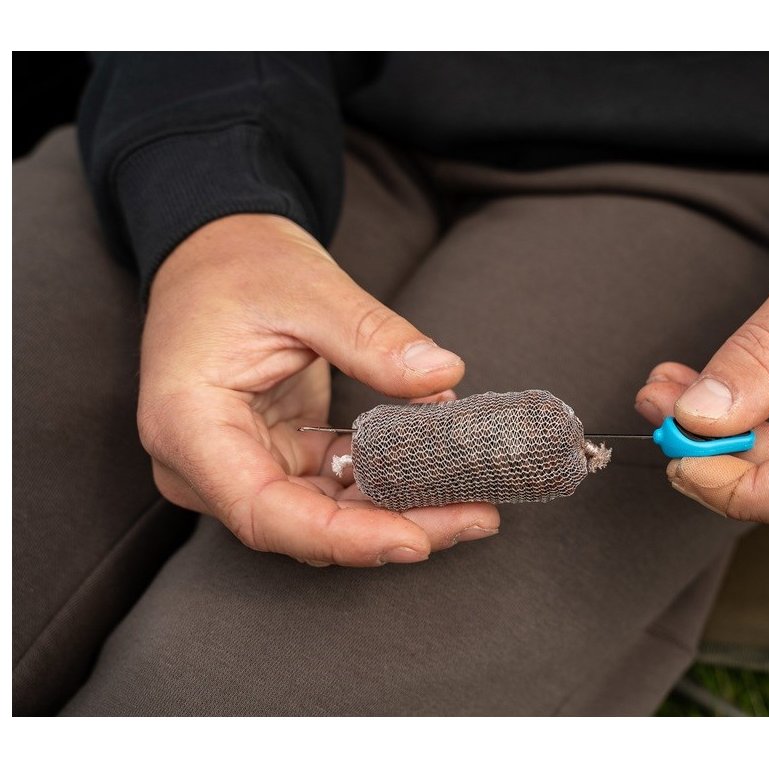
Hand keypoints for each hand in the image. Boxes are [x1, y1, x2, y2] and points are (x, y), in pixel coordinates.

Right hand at [139, 214, 499, 565]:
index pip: (263, 511)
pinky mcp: (276, 457)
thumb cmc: (240, 266)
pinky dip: (387, 484)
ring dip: (399, 513)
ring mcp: (241, 465)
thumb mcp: (307, 288)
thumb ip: (371, 337)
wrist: (216, 252)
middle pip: (303, 525)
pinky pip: (335, 489)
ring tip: (472, 503)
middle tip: (475, 517)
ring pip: (326, 516)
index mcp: (189, 425)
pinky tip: (439, 470)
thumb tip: (442, 375)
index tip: (416, 540)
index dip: (342, 538)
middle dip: (393, 529)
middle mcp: (205, 463)